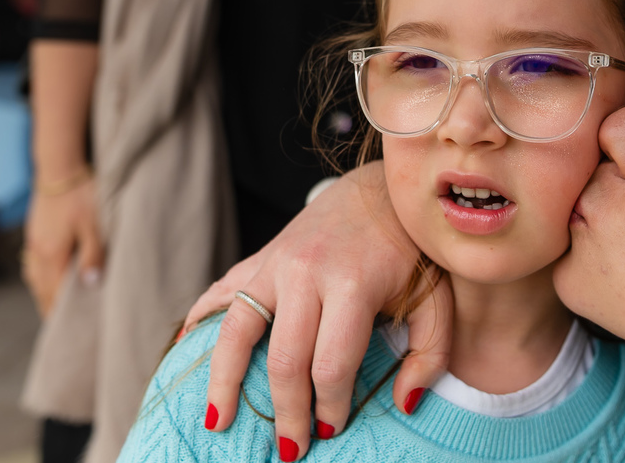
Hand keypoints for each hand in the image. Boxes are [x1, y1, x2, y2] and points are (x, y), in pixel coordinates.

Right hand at [21, 173, 104, 316]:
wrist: (59, 167)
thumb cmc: (82, 194)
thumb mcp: (95, 225)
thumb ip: (94, 255)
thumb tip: (91, 285)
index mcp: (53, 255)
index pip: (55, 294)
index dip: (63, 312)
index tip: (71, 329)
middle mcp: (38, 253)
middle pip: (42, 290)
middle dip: (52, 308)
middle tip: (63, 327)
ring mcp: (33, 243)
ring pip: (35, 278)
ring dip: (45, 294)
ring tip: (56, 309)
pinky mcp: (34, 233)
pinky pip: (34, 265)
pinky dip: (41, 278)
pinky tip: (49, 279)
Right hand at [184, 162, 451, 459]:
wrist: (385, 188)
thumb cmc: (414, 251)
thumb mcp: (439, 297)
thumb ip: (430, 352)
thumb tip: (404, 403)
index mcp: (353, 283)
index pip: (331, 364)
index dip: (330, 406)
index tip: (332, 430)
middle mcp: (307, 272)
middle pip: (283, 358)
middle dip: (286, 412)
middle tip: (290, 450)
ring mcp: (277, 262)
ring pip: (235, 330)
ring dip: (224, 381)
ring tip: (218, 422)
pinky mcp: (261, 256)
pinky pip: (220, 292)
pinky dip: (199, 321)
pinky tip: (186, 351)